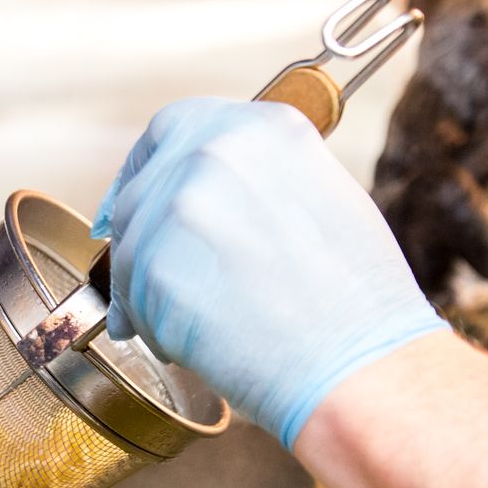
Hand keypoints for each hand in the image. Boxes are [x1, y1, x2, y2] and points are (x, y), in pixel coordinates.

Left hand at [92, 97, 446, 446]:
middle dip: (143, 241)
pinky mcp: (154, 265)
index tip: (135, 200)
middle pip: (140, 190)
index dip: (146, 169)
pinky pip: (129, 297)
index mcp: (261, 125)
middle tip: (165, 284)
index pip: (172, 128)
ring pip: (130, 248)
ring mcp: (179, 205)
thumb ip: (251, 182)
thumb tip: (196, 201)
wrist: (358, 361)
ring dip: (149, 290)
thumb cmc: (354, 298)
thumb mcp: (319, 197)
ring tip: (201, 325)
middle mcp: (214, 150)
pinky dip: (149, 324)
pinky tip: (193, 344)